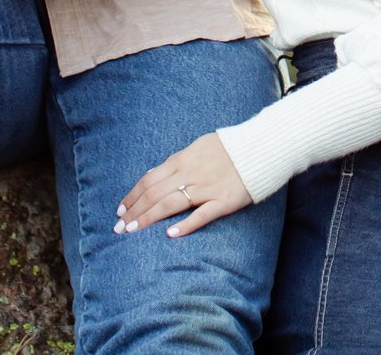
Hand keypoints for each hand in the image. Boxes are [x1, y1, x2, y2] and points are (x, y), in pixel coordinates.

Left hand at [115, 134, 251, 237]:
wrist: (262, 147)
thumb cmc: (230, 148)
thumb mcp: (199, 146)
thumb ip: (176, 160)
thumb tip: (152, 174)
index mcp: (184, 159)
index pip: (149, 180)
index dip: (132, 196)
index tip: (121, 210)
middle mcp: (191, 173)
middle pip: (154, 193)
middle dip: (134, 211)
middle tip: (119, 227)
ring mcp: (208, 187)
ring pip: (170, 204)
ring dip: (148, 218)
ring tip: (132, 231)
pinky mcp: (224, 200)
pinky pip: (202, 214)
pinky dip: (185, 224)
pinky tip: (170, 234)